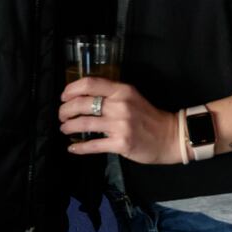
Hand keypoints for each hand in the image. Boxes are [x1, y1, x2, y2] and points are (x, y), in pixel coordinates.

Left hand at [60, 78, 181, 163]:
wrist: (170, 136)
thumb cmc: (148, 116)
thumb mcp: (131, 97)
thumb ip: (111, 94)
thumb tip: (82, 97)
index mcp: (122, 91)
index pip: (90, 83)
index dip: (71, 89)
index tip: (64, 97)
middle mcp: (120, 105)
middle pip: (82, 103)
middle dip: (65, 110)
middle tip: (62, 116)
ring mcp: (120, 125)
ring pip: (84, 124)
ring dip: (69, 127)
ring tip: (65, 129)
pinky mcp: (121, 143)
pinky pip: (93, 145)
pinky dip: (79, 147)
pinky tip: (72, 148)